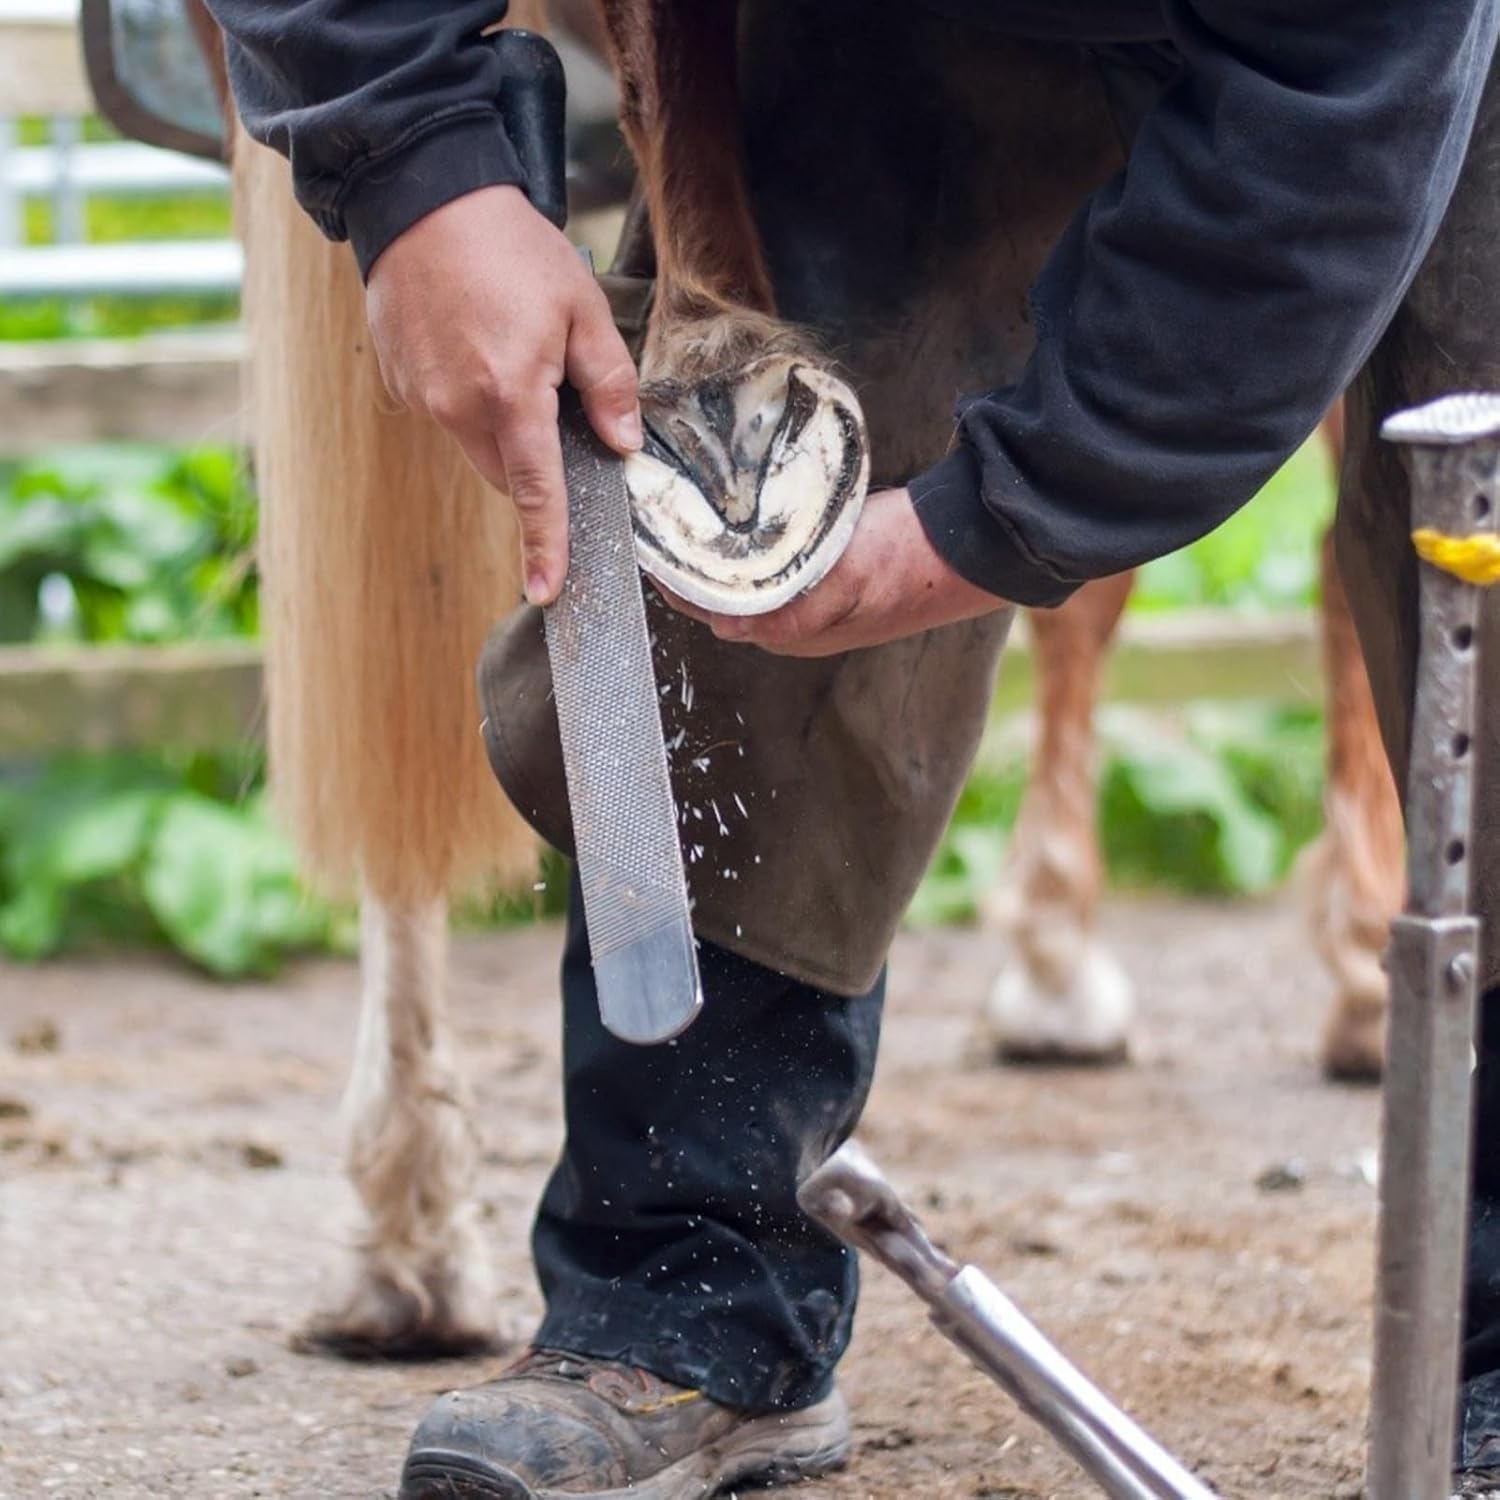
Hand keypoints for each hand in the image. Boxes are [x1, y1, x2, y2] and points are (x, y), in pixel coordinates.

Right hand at [365, 184, 640, 604]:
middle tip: (557, 399)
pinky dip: (470, 401)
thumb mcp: (583, 307)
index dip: (547, 545)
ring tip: (512, 353)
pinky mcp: (401, 383)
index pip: (538, 491)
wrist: (422, 195)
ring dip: (505, 428)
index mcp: (511, 395)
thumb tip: (622, 443)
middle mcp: (459, 408)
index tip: (547, 590)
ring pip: (479, 449)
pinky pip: (447, 416)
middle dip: (539, 461)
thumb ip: (608, 383)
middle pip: (510, 475)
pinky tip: (477, 344)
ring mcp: (424, 398)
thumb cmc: (510, 247)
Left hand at [660, 488, 1005, 655]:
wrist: (969, 545)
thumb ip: (791, 605)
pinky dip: (745, 547)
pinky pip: (769, 567)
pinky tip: (734, 519)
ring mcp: (810, 604)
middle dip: (686, 563)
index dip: (674, 576)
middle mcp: (792, 625)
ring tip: (683, 513)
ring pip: (742, 582)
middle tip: (656, 516)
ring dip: (713, 554)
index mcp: (790, 631)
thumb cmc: (909, 558)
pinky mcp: (825, 579)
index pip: (708, 607)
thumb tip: (729, 625)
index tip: (646, 538)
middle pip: (719, 596)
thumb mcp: (847, 576)